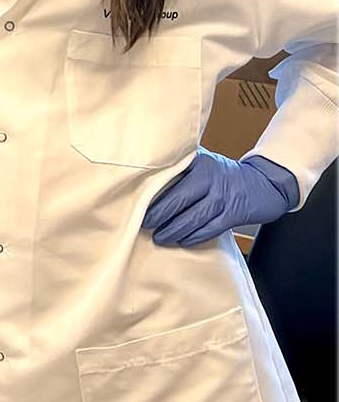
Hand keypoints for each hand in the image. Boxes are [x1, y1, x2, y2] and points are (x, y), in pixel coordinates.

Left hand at [142, 150, 298, 246]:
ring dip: (175, 230)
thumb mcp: (202, 161)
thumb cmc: (222, 173)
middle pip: (181, 200)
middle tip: (144, 226)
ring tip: (160, 237)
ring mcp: (225, 197)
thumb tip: (143, 175)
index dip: (154, 197)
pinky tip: (182, 240)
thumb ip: (179, 165)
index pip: (171, 180)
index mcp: (200, 163)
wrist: (264, 182)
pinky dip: (195, 236)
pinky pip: (211, 228)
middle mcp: (212, 178)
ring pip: (195, 217)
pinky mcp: (236, 214)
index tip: (137, 207)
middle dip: (160, 216)